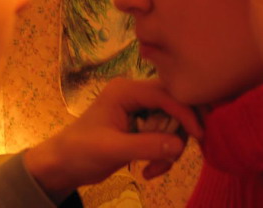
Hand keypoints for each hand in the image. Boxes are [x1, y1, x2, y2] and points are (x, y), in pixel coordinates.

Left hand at [24, 77, 202, 201]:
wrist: (64, 165)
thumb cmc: (81, 151)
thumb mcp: (112, 149)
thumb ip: (146, 145)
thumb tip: (181, 145)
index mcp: (125, 90)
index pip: (164, 93)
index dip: (184, 111)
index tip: (198, 134)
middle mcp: (135, 95)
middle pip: (173, 106)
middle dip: (177, 133)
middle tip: (176, 155)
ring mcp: (138, 110)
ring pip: (171, 124)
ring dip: (168, 149)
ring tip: (153, 170)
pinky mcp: (141, 126)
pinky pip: (164, 136)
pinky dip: (162, 155)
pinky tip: (148, 172)